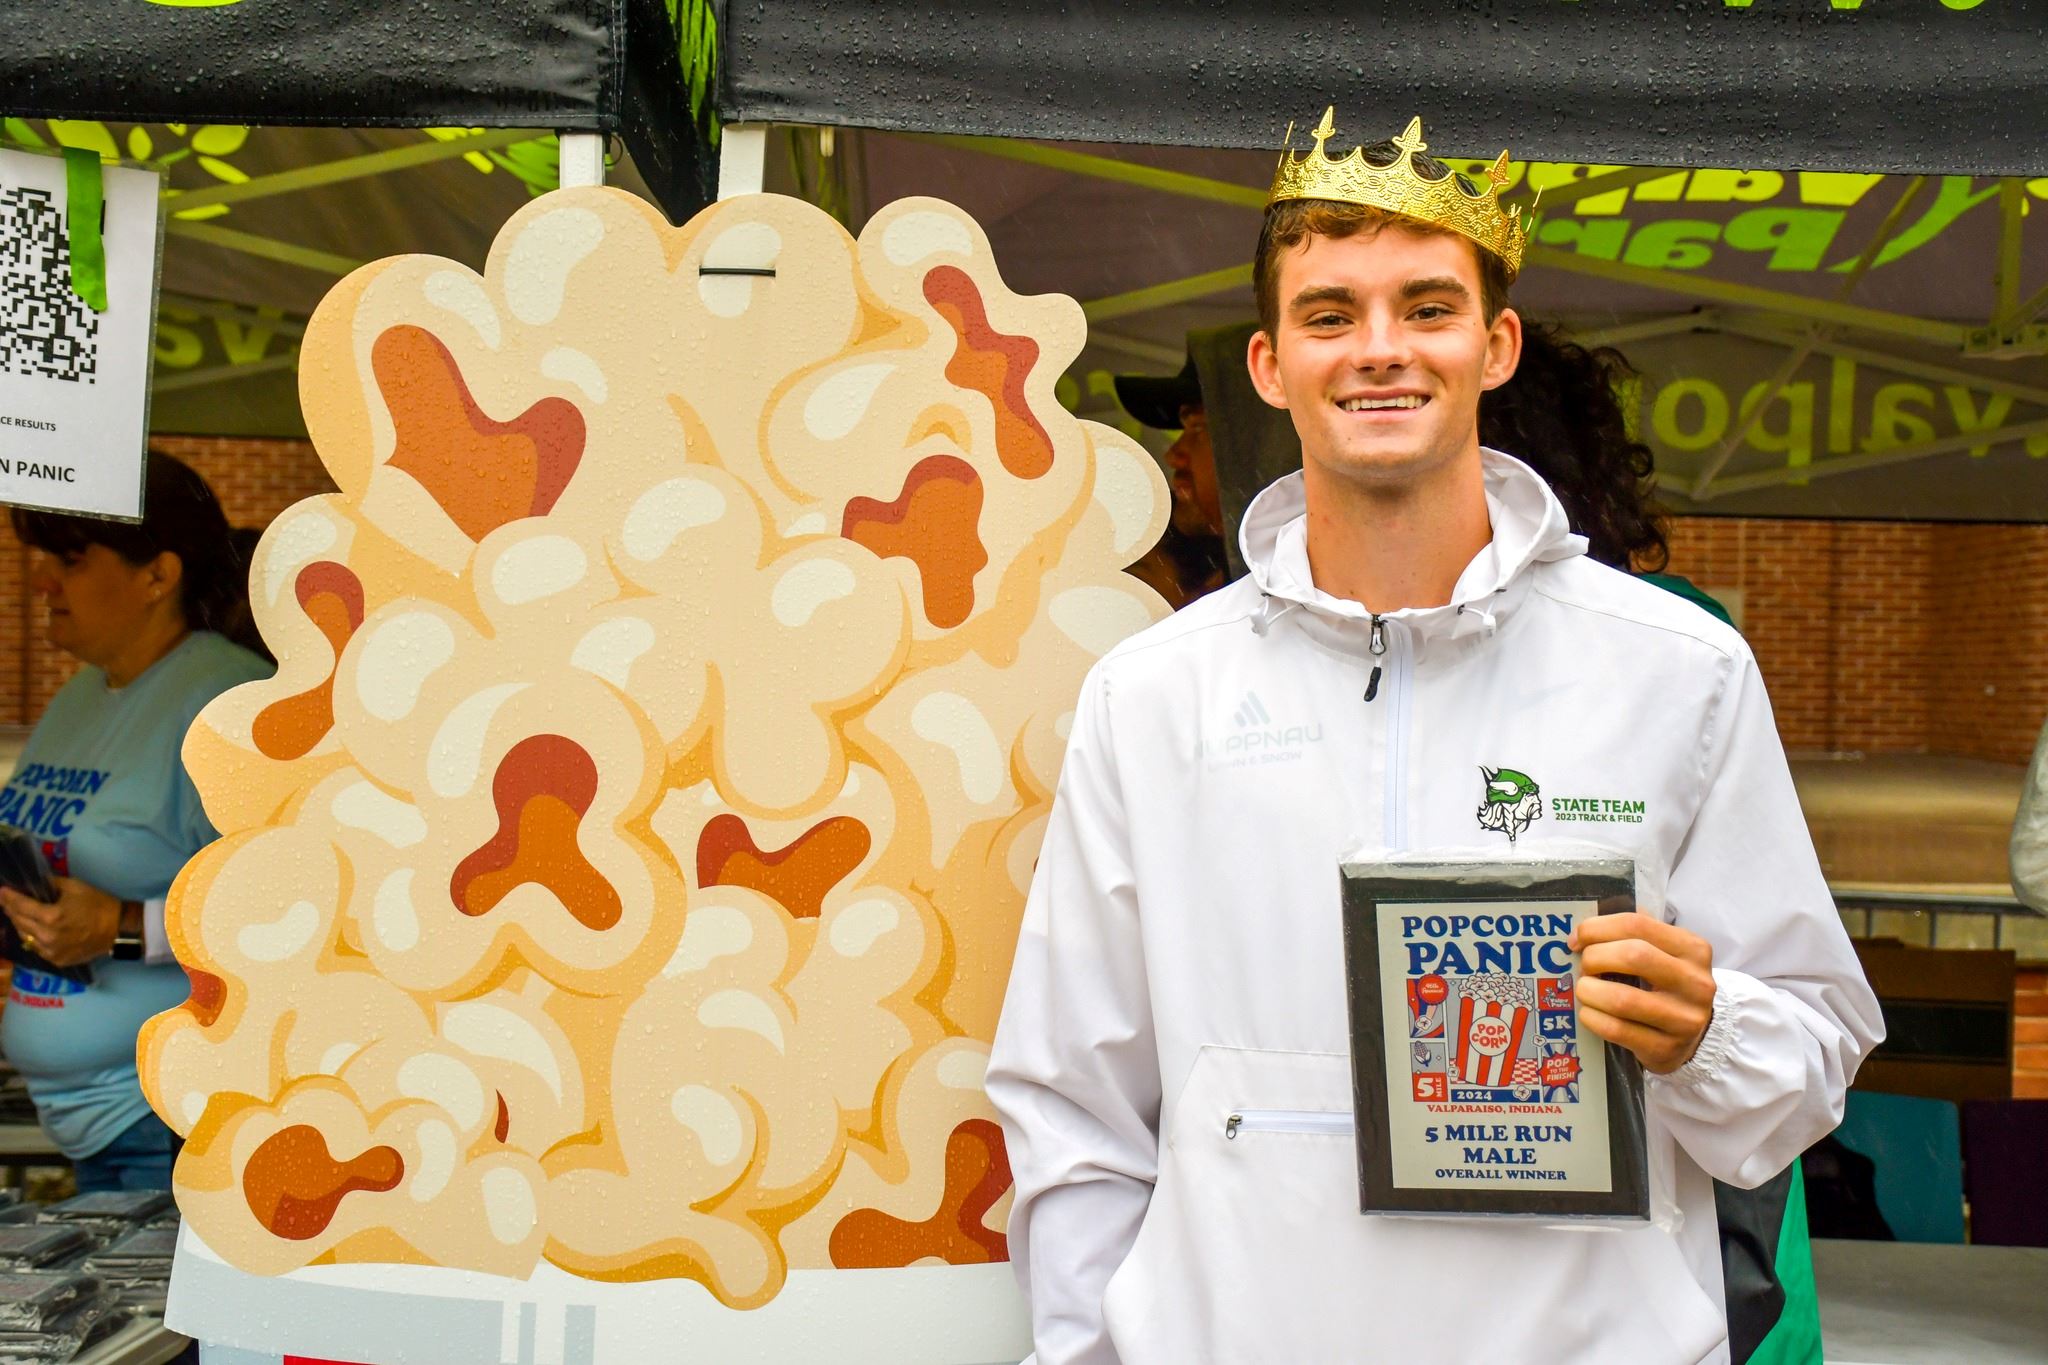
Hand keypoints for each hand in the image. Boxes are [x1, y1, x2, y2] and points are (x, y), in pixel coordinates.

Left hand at [0, 877, 121, 967]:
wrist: (117, 929)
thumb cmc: (98, 904)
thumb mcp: (75, 887)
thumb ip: (50, 884)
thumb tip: (33, 883)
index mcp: (51, 916)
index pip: (20, 906)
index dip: (8, 897)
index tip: (2, 891)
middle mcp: (46, 936)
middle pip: (19, 922)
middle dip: (11, 910)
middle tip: (6, 901)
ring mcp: (50, 951)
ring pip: (25, 936)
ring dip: (20, 924)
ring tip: (19, 915)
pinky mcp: (56, 960)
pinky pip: (36, 948)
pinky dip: (33, 937)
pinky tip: (36, 930)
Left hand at [1568, 911, 1715, 1074]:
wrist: (1696, 1037)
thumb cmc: (1669, 986)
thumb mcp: (1665, 954)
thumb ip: (1634, 935)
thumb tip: (1584, 931)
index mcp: (1693, 949)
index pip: (1637, 925)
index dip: (1597, 928)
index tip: (1577, 939)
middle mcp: (1695, 982)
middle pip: (1632, 956)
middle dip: (1594, 958)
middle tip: (1583, 967)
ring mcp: (1684, 1019)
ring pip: (1622, 998)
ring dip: (1589, 991)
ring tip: (1583, 990)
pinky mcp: (1666, 1048)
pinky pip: (1617, 1030)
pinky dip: (1593, 1018)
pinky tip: (1588, 1013)